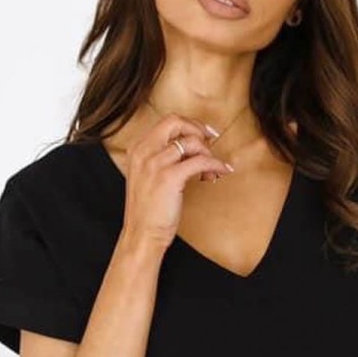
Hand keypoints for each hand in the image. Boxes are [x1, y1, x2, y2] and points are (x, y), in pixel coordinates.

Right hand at [119, 113, 234, 250]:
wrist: (142, 234)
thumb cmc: (148, 211)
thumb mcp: (147, 177)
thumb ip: (161, 159)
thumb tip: (189, 148)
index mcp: (138, 149)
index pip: (167, 123)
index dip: (189, 125)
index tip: (203, 134)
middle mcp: (144, 152)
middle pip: (176, 122)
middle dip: (198, 129)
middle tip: (211, 141)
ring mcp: (155, 163)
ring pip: (191, 142)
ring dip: (208, 153)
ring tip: (211, 170)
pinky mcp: (170, 177)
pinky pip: (200, 161)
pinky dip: (215, 165)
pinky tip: (219, 172)